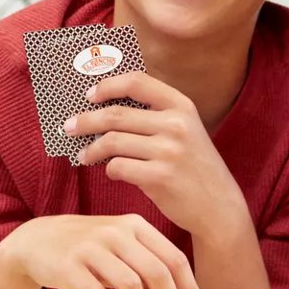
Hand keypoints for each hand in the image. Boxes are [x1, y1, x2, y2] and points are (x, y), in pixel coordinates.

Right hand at [0, 213, 204, 288]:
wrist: (36, 241)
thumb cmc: (89, 248)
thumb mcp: (121, 248)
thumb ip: (147, 270)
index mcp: (136, 225)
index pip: (173, 258)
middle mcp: (116, 232)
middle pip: (156, 272)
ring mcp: (92, 247)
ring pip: (130, 284)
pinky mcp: (69, 265)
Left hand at [65, 72, 245, 236]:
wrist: (219, 207)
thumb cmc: (195, 168)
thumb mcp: (186, 131)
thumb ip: (155, 116)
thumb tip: (104, 108)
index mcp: (182, 106)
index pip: (137, 82)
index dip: (108, 86)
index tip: (89, 95)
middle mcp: (176, 125)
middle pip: (116, 114)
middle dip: (86, 120)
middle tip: (69, 127)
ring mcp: (168, 151)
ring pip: (112, 142)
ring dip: (91, 149)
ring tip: (84, 155)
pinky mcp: (160, 178)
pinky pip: (118, 167)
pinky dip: (108, 169)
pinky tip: (110, 172)